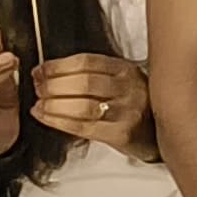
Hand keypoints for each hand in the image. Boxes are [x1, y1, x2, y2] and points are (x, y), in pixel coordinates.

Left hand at [29, 52, 155, 160]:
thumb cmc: (134, 106)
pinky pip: (82, 127)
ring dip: (53, 105)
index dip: (57, 66)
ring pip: (81, 106)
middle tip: (38, 89)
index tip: (40, 70)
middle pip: (83, 82)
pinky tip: (45, 117)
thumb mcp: (121, 81)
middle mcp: (129, 88)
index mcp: (126, 70)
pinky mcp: (122, 134)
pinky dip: (58, 121)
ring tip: (40, 104)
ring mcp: (127, 112)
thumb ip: (93, 74)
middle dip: (52, 85)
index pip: (86, 62)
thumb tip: (48, 72)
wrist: (158, 134)